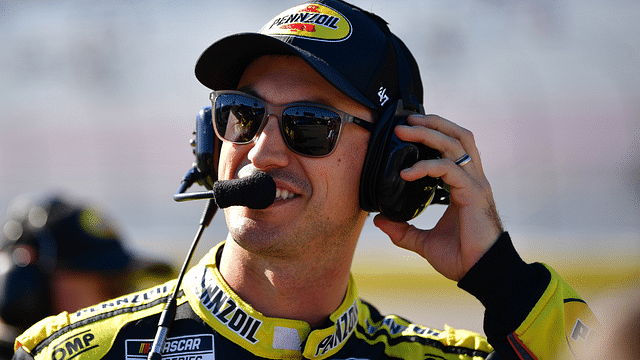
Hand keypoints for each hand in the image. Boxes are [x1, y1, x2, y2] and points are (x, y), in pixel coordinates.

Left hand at [373, 114, 502, 280]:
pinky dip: (426, 166)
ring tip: (406, 131)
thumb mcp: (424, 242)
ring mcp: (475, 184)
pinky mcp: (473, 194)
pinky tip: (407, 172)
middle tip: (405, 122)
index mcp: (463, 186)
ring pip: (456, 144)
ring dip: (430, 133)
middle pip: (458, 136)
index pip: (453, 148)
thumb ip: (403, 231)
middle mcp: (472, 179)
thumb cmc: (462, 258)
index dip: (434, 135)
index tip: (408, 132)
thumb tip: (379, 222)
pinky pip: (448, 169)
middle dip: (431, 124)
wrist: (483, 274)